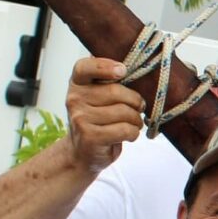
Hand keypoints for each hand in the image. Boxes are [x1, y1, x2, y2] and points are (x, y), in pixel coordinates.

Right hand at [65, 57, 146, 173]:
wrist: (83, 152)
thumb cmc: (100, 119)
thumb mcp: (101, 97)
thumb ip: (114, 82)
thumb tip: (142, 74)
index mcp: (78, 83)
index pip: (85, 67)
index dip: (105, 66)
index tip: (123, 71)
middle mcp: (74, 98)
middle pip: (116, 91)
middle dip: (135, 101)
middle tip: (138, 108)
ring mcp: (80, 118)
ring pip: (124, 112)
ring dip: (136, 120)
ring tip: (132, 123)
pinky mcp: (90, 136)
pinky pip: (125, 129)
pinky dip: (134, 133)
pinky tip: (128, 135)